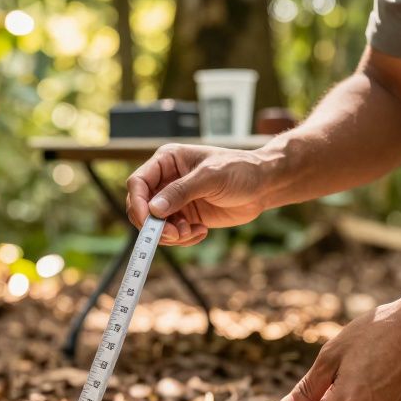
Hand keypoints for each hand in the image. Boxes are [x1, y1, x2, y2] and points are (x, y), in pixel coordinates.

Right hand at [125, 144, 269, 245]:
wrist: (263, 185)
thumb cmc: (239, 170)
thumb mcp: (210, 177)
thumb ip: (180, 192)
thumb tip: (153, 209)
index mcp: (166, 161)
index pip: (138, 183)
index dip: (138, 203)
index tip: (149, 222)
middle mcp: (166, 181)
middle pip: (141, 208)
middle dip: (155, 225)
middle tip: (175, 234)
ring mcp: (174, 201)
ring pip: (155, 225)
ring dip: (171, 235)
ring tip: (192, 232)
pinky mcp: (185, 217)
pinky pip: (172, 235)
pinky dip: (183, 239)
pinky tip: (201, 232)